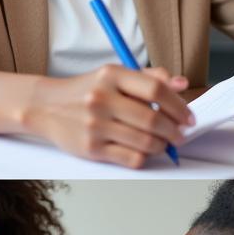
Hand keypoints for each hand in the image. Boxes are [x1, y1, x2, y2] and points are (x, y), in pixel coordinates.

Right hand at [36, 66, 193, 168]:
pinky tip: (143, 151)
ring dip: (161, 146)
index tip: (187, 117)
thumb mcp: (113, 76)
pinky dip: (144, 157)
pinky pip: (131, 159)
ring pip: (145, 143)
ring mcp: (95, 125)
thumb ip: (148, 77)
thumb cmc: (84, 92)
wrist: (45, 107)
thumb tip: (181, 84)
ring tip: (162, 144)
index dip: (179, 106)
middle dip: (174, 131)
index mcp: (111, 75)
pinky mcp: (90, 148)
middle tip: (179, 135)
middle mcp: (101, 99)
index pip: (156, 90)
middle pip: (153, 120)